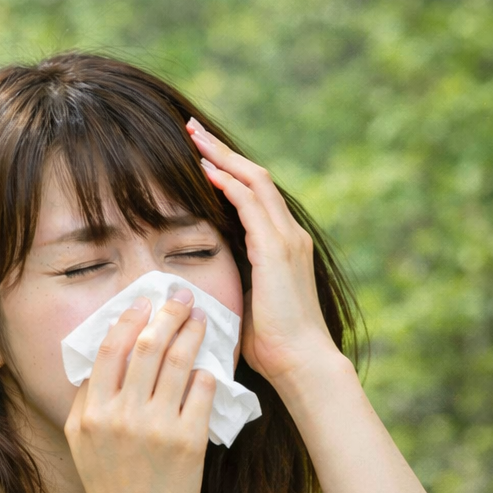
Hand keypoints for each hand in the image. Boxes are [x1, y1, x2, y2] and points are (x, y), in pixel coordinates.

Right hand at [64, 287, 214, 492]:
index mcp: (92, 412)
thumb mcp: (78, 440)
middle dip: (167, 313)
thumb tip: (100, 359)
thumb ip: (85, 398)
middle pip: (147, 346)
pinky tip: (210, 362)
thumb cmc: (106, 484)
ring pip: (178, 362)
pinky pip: (202, 391)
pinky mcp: (188, 441)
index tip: (144, 302)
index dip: (129, 318)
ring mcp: (157, 427)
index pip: (111, 349)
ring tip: (201, 319)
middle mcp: (122, 415)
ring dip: (192, 333)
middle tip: (181, 297)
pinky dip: (207, 371)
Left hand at [186, 117, 340, 382]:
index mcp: (282, 245)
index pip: (254, 195)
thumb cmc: (272, 343)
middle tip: (192, 131)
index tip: (200, 155)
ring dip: (222, 159)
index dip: (228, 171)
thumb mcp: (247, 301)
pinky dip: (229, 186)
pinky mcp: (277, 250)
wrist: (300, 361)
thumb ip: (234, 279)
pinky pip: (251, 206)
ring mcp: (286, 239)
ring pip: (254, 182)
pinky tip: (206, 173)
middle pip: (255, 177)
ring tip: (194, 140)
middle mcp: (289, 234)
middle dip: (222, 152)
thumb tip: (202, 278)